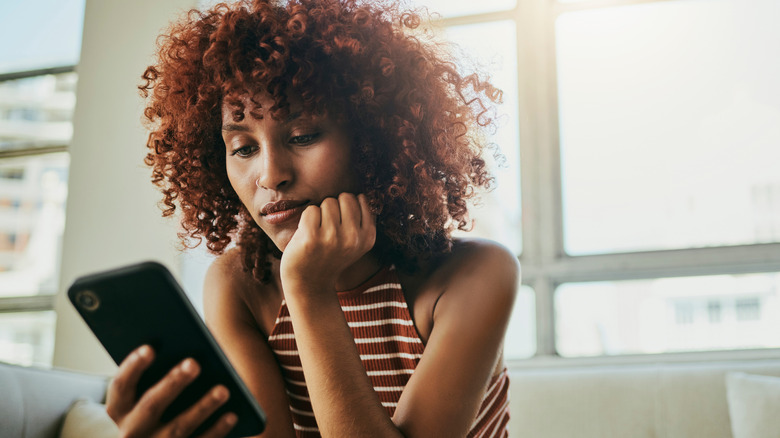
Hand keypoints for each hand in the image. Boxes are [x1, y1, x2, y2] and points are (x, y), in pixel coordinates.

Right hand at [105, 345, 236, 437]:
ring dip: (202, 408)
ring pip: (177, 428)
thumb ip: (156, 375)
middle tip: (194, 363)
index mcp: (119, 410)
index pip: (120, 385)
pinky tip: (232, 415)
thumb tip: (187, 354)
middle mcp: (131, 431)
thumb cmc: (154, 405)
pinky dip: (216, 430)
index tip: (150, 348)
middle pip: (151, 405)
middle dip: (173, 383)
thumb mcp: (145, 395)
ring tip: (223, 390)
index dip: (133, 366)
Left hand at [280, 193, 375, 288]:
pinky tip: (308, 235)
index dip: (348, 207)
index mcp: (368, 237)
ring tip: (319, 233)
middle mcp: (353, 237)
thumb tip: (361, 196)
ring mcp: (333, 237)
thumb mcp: (355, 243)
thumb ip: (362, 220)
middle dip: (335, 207)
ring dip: (321, 214)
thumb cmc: (330, 256)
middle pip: (345, 197)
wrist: (309, 283)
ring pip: (328, 202)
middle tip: (329, 228)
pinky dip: (307, 219)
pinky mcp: (312, 237)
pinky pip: (311, 210)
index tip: (342, 224)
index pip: (361, 199)